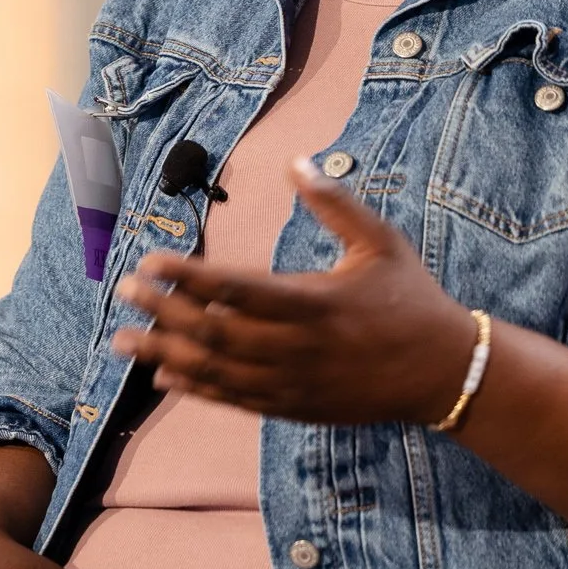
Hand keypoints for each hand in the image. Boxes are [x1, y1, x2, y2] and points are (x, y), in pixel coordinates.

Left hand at [110, 155, 475, 423]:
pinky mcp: (294, 407)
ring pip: (215, 372)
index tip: (149, 261)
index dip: (187, 276)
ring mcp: (293, 383)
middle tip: (123, 291)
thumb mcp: (381, 243)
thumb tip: (297, 161)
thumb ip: (335, 203)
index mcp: (313, 302)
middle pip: (213, 332)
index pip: (234, 288)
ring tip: (122, 340)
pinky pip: (235, 400)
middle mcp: (296, 347)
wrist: (445, 374)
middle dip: (162, 311)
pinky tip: (163, 375)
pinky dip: (196, 388)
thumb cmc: (412, 300)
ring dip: (164, 354)